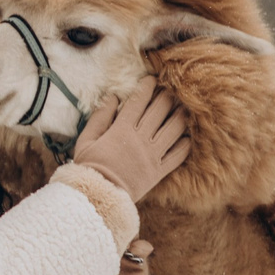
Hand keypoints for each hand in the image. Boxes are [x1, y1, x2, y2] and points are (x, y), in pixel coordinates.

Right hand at [69, 76, 189, 201]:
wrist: (99, 196)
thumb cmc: (89, 167)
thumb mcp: (87, 139)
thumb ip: (100, 117)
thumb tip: (112, 97)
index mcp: (122, 129)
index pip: (138, 101)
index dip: (147, 87)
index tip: (152, 79)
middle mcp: (141, 139)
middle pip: (160, 111)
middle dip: (167, 96)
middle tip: (171, 89)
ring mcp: (152, 155)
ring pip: (174, 129)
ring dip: (181, 115)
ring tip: (184, 107)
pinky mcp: (159, 171)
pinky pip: (178, 155)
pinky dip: (185, 144)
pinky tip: (188, 137)